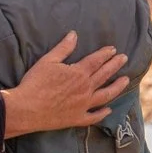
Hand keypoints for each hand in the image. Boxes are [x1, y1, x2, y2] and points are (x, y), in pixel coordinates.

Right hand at [1, 32, 130, 136]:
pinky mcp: (77, 118)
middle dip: (115, 65)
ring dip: (117, 87)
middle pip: (104, 75)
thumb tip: (74, 34)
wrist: (26, 109)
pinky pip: (94, 116)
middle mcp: (85, 88)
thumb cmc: (34, 83)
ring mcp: (83, 105)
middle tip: (124, 59)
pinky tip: (109, 110)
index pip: (96, 60)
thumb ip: (63, 48)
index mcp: (79, 73)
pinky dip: (103, 113)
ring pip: (106, 95)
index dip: (105, 53)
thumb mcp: (47, 61)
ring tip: (125, 80)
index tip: (113, 49)